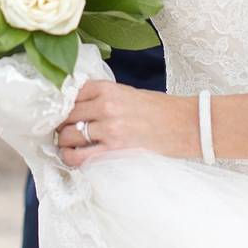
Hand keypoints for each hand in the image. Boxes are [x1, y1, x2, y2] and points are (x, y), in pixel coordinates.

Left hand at [55, 81, 198, 166]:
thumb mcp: (128, 93)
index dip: (61, 105)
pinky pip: (80, 157)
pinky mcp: (115, 151)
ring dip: (63, 143)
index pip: (70, 93)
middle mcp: (106, 106)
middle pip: (65, 115)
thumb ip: (102, 98)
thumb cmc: (160, 110)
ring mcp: (110, 129)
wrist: (188, 125)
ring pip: (68, 136)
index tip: (59, 112)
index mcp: (109, 88)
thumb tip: (76, 108)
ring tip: (67, 147)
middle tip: (61, 131)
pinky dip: (72, 159)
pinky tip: (75, 158)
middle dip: (59, 124)